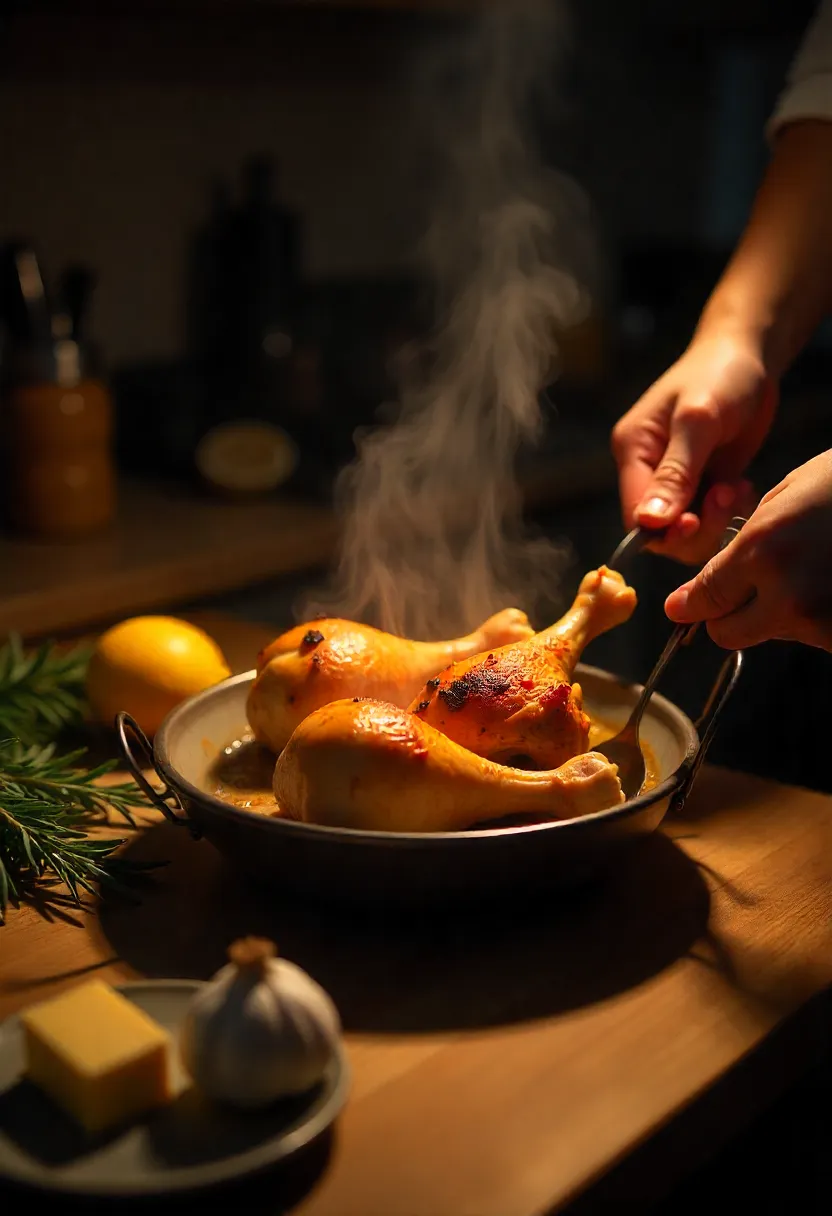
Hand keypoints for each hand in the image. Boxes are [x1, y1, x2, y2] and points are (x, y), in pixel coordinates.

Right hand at [612, 332, 774, 562]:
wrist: (750, 355)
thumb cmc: (720, 375)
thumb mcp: (698, 420)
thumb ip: (675, 472)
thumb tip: (650, 522)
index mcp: (633, 450)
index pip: (633, 513)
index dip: (662, 530)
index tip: (696, 521)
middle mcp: (648, 469)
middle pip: (659, 530)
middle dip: (694, 528)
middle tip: (727, 497)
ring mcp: (676, 478)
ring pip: (687, 531)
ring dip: (716, 521)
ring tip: (738, 489)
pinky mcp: (703, 482)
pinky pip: (710, 519)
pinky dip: (729, 514)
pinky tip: (742, 487)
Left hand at [665, 449, 831, 651]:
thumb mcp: (791, 493)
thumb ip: (750, 539)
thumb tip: (716, 577)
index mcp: (763, 550)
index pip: (705, 596)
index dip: (689, 604)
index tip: (681, 608)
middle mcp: (787, 593)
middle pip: (727, 633)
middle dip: (728, 616)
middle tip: (741, 596)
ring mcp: (822, 621)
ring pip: (776, 633)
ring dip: (782, 612)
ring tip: (816, 570)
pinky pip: (817, 635)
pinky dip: (820, 617)